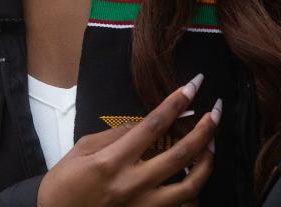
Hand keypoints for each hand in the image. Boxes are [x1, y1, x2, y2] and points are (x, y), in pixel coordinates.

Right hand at [36, 74, 219, 206]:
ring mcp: (143, 206)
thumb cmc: (64, 184)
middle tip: (216, 110)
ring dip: (207, 161)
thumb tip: (143, 123)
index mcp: (112, 161)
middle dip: (204, 129)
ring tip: (212, 143)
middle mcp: (132, 184)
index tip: (194, 85)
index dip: (176, 102)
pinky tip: (197, 176)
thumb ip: (115, 135)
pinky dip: (194, 192)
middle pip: (180, 154)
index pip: (153, 125)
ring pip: (190, 186)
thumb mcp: (81, 150)